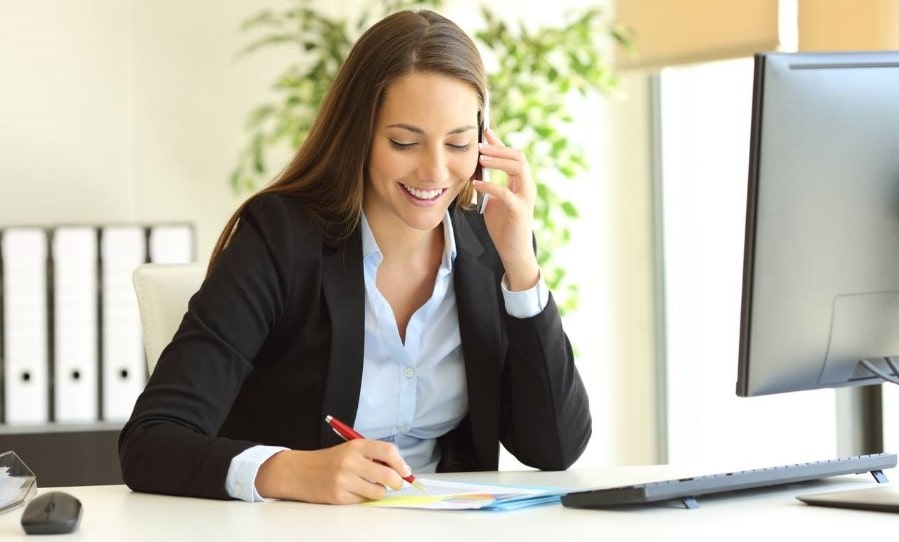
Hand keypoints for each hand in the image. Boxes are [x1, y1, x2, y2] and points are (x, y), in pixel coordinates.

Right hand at [254, 440, 409, 503]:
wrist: (299, 472)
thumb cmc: (329, 461)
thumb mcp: (350, 449)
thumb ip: (373, 455)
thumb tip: (400, 469)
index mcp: (356, 446)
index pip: (388, 451)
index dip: (401, 463)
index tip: (405, 471)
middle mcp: (350, 461)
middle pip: (388, 475)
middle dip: (397, 482)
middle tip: (396, 483)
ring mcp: (344, 480)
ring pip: (378, 492)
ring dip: (379, 492)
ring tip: (371, 486)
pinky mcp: (339, 497)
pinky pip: (363, 501)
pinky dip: (364, 498)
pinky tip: (354, 491)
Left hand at [473, 128, 540, 290]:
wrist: (512, 250)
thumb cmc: (503, 225)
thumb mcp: (493, 199)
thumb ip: (489, 183)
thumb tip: (476, 166)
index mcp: (521, 182)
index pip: (513, 155)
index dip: (500, 143)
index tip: (485, 132)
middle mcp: (527, 186)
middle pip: (518, 157)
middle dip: (499, 149)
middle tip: (480, 146)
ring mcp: (525, 198)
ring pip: (518, 169)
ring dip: (498, 162)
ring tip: (481, 159)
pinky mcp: (519, 211)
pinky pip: (506, 193)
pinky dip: (491, 186)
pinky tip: (477, 185)